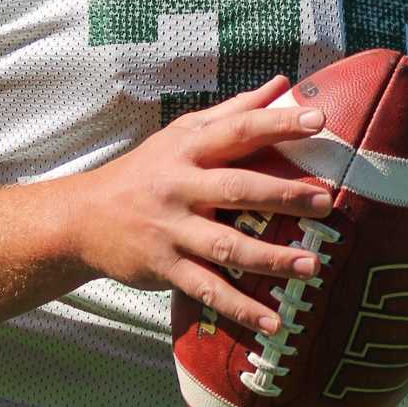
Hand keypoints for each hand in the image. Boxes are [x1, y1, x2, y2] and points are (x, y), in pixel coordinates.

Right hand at [68, 77, 334, 337]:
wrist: (81, 218)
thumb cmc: (145, 170)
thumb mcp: (182, 133)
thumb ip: (234, 111)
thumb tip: (283, 84)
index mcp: (188, 148)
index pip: (238, 130)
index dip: (277, 124)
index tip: (319, 122)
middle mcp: (180, 186)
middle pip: (237, 189)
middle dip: (284, 195)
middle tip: (326, 203)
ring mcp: (172, 229)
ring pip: (227, 246)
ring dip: (271, 259)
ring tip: (313, 266)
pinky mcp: (165, 267)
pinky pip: (208, 290)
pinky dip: (240, 308)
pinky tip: (273, 322)